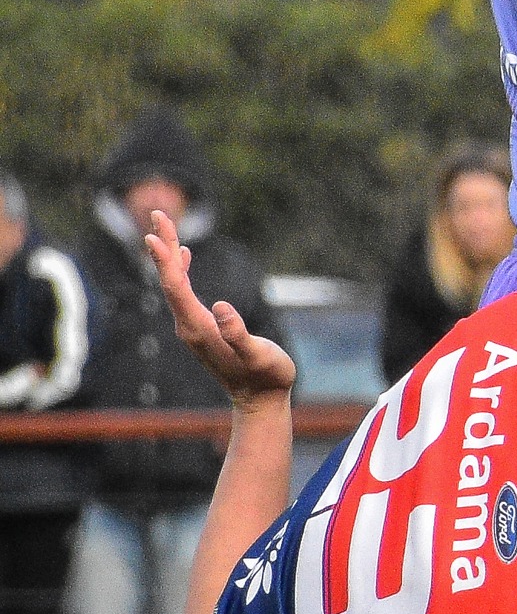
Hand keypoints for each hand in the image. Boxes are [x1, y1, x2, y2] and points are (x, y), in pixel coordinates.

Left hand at [144, 210, 294, 408]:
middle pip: (169, 280)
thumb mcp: (259, 355)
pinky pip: (183, 293)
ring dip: (169, 255)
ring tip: (165, 226)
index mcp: (199, 328)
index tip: (153, 235)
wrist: (259, 401)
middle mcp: (189, 326)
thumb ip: (239, 334)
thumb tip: (220, 306)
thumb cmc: (266, 378)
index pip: (175, 288)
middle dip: (163, 247)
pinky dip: (180, 271)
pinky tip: (183, 256)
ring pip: (174, 284)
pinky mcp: (200, 328)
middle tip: (157, 212)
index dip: (165, 261)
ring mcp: (192, 327)